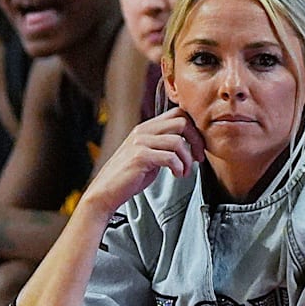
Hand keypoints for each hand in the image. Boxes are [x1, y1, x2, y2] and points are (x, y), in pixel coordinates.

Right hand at [81, 107, 204, 215]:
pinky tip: (177, 175)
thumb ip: (163, 145)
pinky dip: (179, 167)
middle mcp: (143, 131)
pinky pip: (170, 157)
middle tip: (198, 158)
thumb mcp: (148, 154)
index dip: (194, 128)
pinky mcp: (140, 157)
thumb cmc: (128, 176)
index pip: (178, 113)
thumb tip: (188, 143)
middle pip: (182, 121)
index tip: (198, 147)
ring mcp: (140, 142)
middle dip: (196, 140)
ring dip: (187, 159)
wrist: (106, 192)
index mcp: (146, 127)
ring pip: (178, 141)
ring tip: (185, 171)